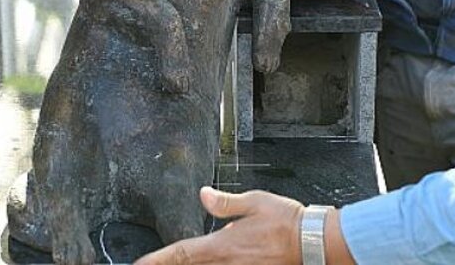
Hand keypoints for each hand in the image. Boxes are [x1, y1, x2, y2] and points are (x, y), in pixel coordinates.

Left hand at [135, 188, 304, 264]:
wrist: (315, 242)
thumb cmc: (288, 222)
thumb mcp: (254, 202)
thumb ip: (224, 203)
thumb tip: (203, 195)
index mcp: (222, 246)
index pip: (181, 254)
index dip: (157, 260)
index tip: (139, 264)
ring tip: (180, 263)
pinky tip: (212, 264)